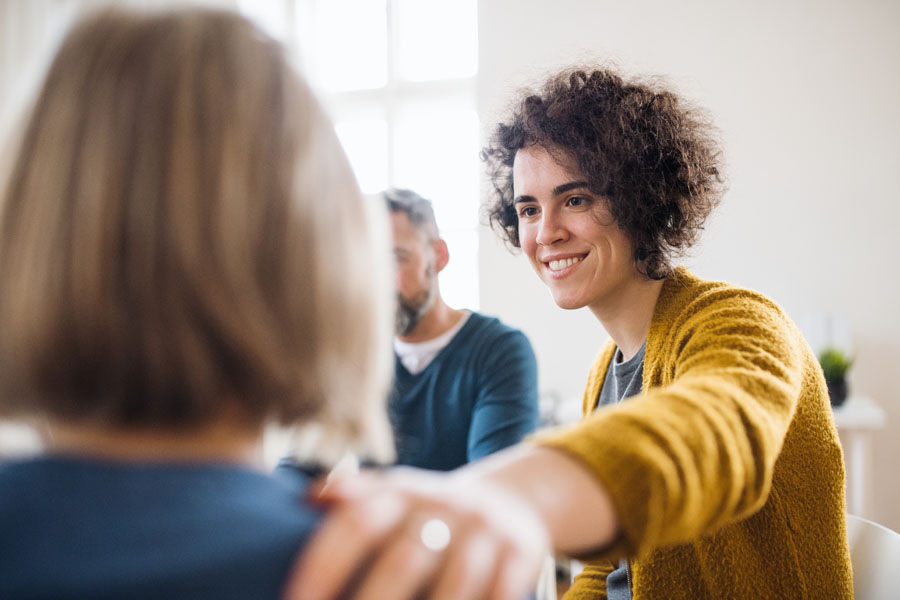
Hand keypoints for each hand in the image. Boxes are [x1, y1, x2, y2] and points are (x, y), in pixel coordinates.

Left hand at [284, 466, 549, 599]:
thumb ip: (354, 497)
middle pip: (403, 559)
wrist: (509, 500)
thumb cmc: (429, 513)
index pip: (355, 523)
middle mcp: (444, 504)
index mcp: (401, 491)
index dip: (322, 567)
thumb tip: (306, 499)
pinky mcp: (522, 552)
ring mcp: (485, 529)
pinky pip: (500, 597)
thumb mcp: (394, 495)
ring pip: (454, 588)